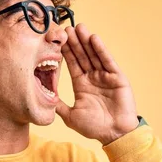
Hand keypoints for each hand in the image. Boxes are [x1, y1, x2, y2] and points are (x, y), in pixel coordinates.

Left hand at [56, 23, 138, 144]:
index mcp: (82, 84)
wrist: (114, 134)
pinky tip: (94, 38)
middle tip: (67, 28)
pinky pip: (107, 61)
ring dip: (86, 41)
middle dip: (75, 42)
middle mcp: (93, 77)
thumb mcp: (71, 116)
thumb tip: (44, 100)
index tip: (58, 39)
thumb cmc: (94, 127)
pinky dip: (101, 50)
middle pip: (82, 56)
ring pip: (94, 55)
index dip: (66, 51)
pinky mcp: (117, 77)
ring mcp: (105, 76)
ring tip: (79, 27)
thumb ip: (59, 106)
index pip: (72, 64)